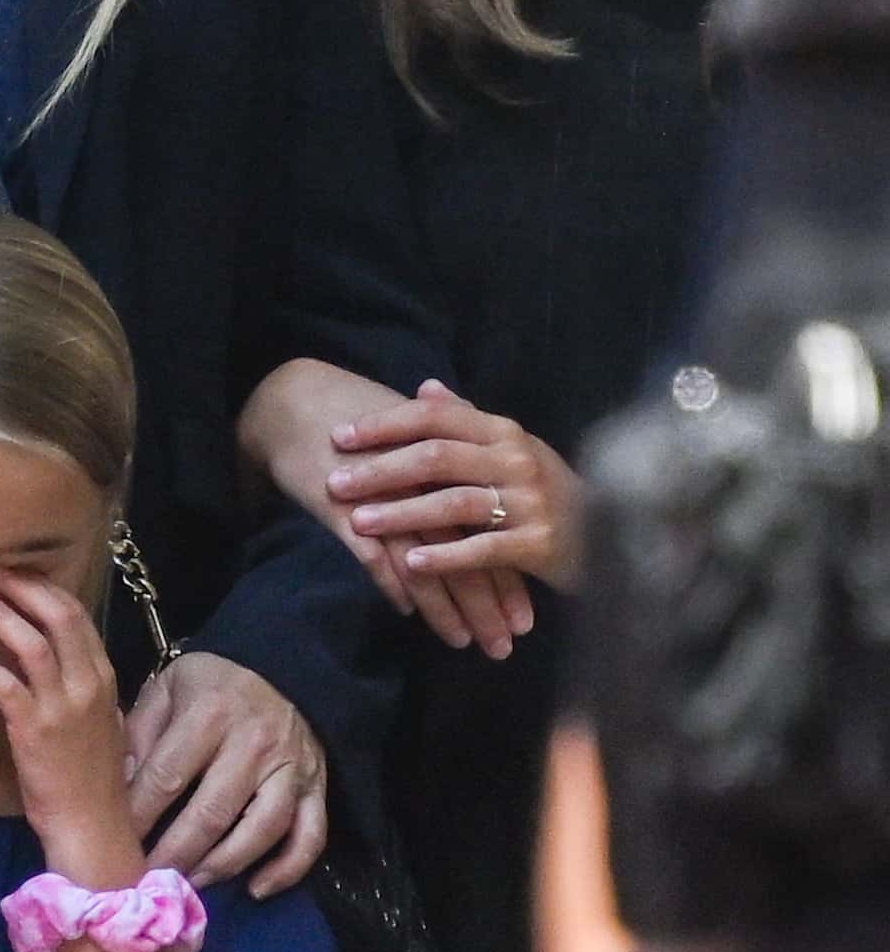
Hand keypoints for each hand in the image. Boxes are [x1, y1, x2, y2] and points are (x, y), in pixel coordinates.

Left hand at [0, 572, 136, 875]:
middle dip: (24, 588)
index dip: (44, 589)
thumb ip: (81, 687)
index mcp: (104, 678)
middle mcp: (89, 685)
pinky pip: (6, 686)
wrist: (92, 823)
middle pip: (60, 617)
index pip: (77, 616)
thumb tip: (59, 659)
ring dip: (1, 615)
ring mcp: (64, 707)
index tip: (16, 573)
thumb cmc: (89, 776)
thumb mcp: (98, 722)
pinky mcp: (36, 730)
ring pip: (34, 644)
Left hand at [125, 651, 329, 895]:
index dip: (139, 816)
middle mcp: (254, 745)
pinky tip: (256, 889)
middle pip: (211, 813)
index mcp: (210, 715)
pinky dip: (287, 870)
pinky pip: (309, 836)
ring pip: (260, 831)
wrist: (282, 668)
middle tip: (147, 879)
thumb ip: (139, 733)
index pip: (167, 777)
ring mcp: (291, 769)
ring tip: (190, 885)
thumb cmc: (210, 685)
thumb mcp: (166, 688)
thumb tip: (117, 786)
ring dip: (223, 866)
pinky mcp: (318, 787)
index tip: (115, 842)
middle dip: (175, 853)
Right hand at [240, 358, 533, 655]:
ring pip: (424, 564)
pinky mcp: (344, 508)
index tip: (525, 619)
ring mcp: (385, 499)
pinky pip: (373, 554)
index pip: (489, 535)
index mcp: (448, 470)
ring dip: (445, 608)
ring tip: (464, 643)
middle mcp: (424, 488)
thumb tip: (486, 501)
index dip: (508, 578)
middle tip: (504, 647)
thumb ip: (454, 469)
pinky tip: (407, 612)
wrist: (296, 403)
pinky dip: (392, 583)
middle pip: (465, 555)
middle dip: (486, 606)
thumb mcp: (414, 437)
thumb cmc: (357, 422)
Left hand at [329, 380, 581, 623]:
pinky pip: (484, 549)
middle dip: (381, 471)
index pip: (435, 418)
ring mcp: (531, 502)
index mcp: (504, 431)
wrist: (615, 536)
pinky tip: (410, 563)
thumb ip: (466, 419)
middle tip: (335, 484)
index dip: (384, 424)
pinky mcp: (541, 544)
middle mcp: (517, 460)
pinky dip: (446, 556)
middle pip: (436, 458)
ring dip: (402, 514)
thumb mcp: (510, 448)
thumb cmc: (546, 490)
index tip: (338, 436)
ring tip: (359, 524)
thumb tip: (424, 387)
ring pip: (454, 503)